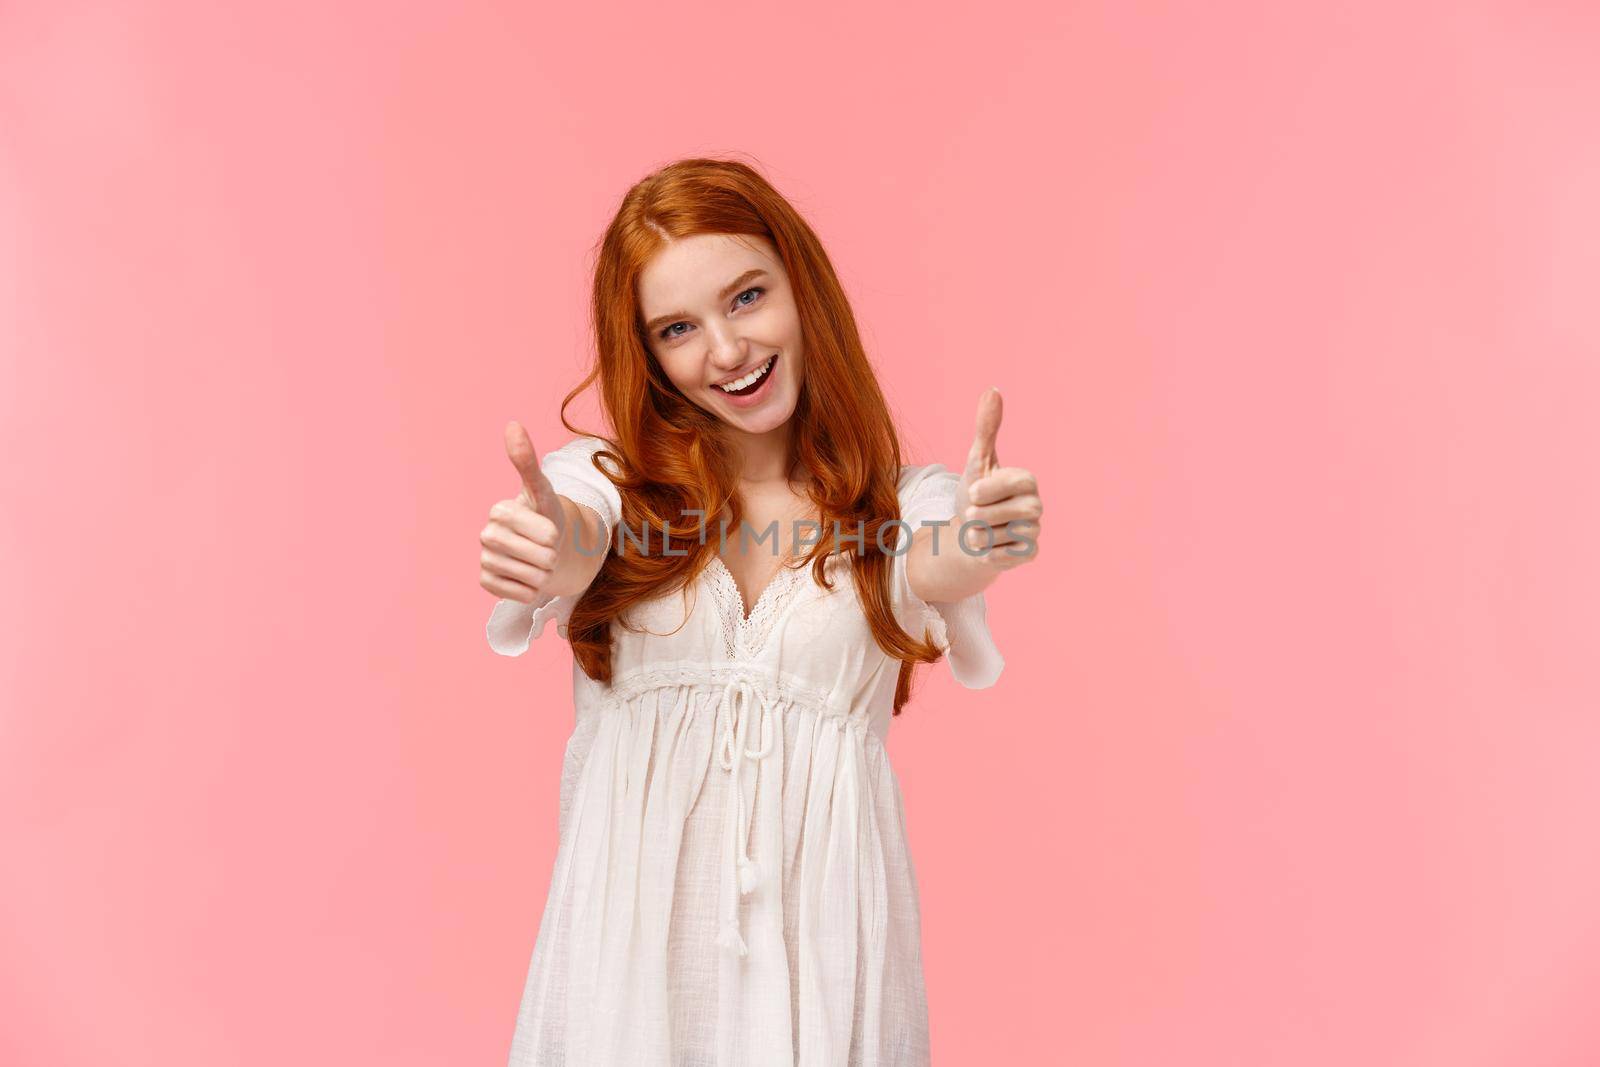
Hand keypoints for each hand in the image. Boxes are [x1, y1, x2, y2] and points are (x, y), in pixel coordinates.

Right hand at [479, 421, 567, 603]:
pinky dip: (531, 589)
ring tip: (538, 561)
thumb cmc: (546, 517)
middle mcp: (486, 535)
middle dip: (551, 556)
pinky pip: (520, 593)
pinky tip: (527, 576)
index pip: (544, 533)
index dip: (554, 535)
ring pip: (531, 578)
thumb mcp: (543, 490)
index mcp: (499, 511)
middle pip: (538, 558)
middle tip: (548, 548)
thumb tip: (512, 424)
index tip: (550, 529)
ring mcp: (484, 559)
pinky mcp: (486, 582)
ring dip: (543, 573)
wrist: (545, 547)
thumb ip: (527, 461)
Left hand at [952, 388, 1041, 571]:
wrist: (969, 534)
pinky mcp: (1029, 553)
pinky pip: (1004, 555)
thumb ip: (986, 428)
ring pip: (1000, 536)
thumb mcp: (977, 460)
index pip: (1014, 483)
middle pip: (1006, 513)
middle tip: (974, 514)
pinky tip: (987, 546)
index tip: (973, 492)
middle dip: (979, 515)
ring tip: (978, 529)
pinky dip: (987, 552)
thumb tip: (993, 390)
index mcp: (1027, 481)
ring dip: (978, 535)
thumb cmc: (975, 495)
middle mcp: (1037, 505)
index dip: (989, 490)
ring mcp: (1035, 531)